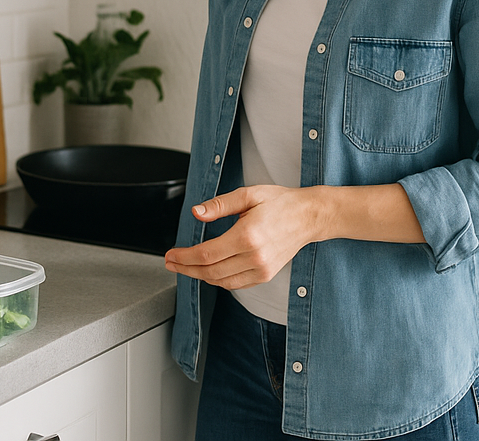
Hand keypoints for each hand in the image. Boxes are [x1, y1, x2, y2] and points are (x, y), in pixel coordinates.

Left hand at [164, 185, 321, 289]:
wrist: (308, 217)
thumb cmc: (280, 203)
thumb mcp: (248, 194)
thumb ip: (220, 205)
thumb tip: (197, 212)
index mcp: (247, 236)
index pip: (207, 254)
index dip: (185, 257)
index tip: (171, 255)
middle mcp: (255, 257)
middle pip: (210, 271)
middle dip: (186, 269)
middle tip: (171, 263)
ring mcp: (261, 270)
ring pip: (221, 281)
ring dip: (200, 276)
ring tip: (185, 268)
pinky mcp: (265, 275)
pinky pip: (235, 284)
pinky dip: (218, 280)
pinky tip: (208, 272)